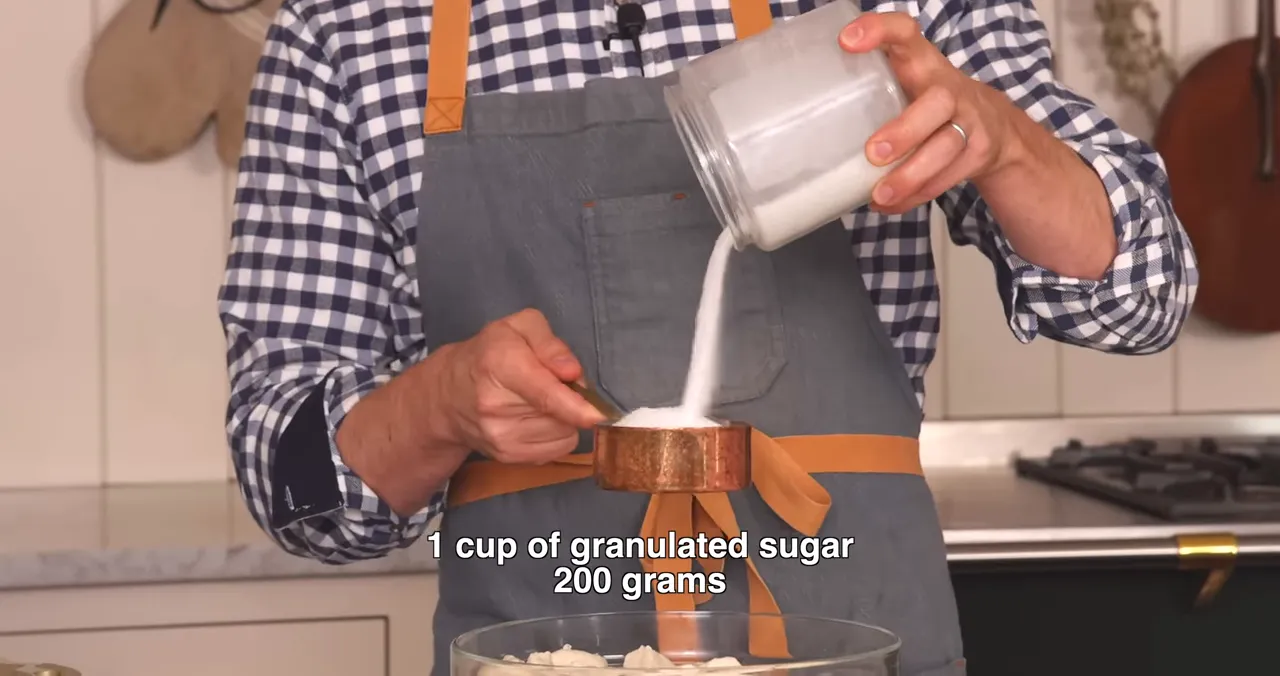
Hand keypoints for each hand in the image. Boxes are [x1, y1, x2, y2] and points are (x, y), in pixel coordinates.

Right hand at [441, 308, 605, 463]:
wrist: (448, 395)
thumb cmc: (490, 353)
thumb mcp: (518, 327)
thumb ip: (550, 343)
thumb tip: (572, 373)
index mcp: (500, 364)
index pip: (543, 392)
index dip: (575, 406)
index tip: (598, 414)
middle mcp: (496, 405)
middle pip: (561, 414)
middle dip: (571, 400)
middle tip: (553, 384)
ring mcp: (500, 436)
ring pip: (563, 434)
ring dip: (565, 419)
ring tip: (540, 401)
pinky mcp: (507, 458)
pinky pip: (557, 450)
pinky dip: (558, 435)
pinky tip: (537, 420)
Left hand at [838, 12, 1027, 214]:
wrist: (995, 127)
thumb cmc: (928, 103)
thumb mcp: (906, 83)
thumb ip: (869, 88)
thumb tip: (800, 119)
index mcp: (923, 63)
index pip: (905, 32)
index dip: (879, 30)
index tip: (847, 41)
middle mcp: (950, 88)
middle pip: (937, 103)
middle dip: (906, 130)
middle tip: (873, 152)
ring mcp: (970, 121)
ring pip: (946, 147)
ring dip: (911, 174)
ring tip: (880, 194)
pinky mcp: (977, 152)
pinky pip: (948, 177)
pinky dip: (917, 195)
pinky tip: (891, 204)